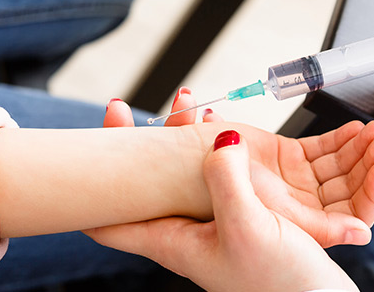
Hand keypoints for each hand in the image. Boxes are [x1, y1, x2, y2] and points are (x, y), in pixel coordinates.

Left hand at [101, 88, 373, 246]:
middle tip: (150, 107)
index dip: (93, 172)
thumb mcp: (246, 229)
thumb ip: (226, 180)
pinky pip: (221, 166)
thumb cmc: (280, 283)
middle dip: (144, 138)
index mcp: (172, 240)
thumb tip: (218, 136)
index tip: (107, 125)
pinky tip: (223, 123)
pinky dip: (219, 141)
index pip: (109, 214)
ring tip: (190, 101)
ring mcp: (214, 215)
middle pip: (145, 180)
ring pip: (182, 168)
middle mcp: (188, 226)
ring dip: (182, 132)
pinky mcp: (242, 208)